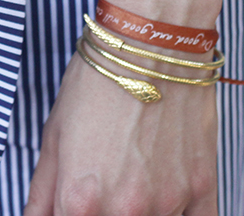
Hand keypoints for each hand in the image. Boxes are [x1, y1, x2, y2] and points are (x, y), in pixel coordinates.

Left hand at [25, 54, 217, 215]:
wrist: (150, 44)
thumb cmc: (98, 82)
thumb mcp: (53, 135)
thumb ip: (41, 193)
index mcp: (80, 201)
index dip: (69, 214)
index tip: (74, 202)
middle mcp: (125, 211)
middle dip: (102, 210)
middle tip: (104, 183)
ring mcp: (168, 203)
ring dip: (140, 211)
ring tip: (132, 176)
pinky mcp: (202, 189)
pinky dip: (179, 215)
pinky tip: (164, 195)